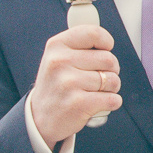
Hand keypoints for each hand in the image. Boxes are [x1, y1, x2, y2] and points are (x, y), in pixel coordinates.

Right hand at [28, 23, 122, 145]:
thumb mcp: (57, 58)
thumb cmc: (56, 86)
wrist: (40, 119)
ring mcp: (69, 83)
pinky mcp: (78, 104)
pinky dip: (112, 103)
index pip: (93, 33)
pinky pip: (113, 99)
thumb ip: (80, 46)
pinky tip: (99, 104)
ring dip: (111, 88)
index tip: (106, 49)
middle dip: (111, 70)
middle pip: (109, 59)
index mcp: (56, 46)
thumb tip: (106, 39)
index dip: (106, 42)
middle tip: (99, 78)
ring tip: (95, 92)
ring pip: (113, 80)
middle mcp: (60, 62)